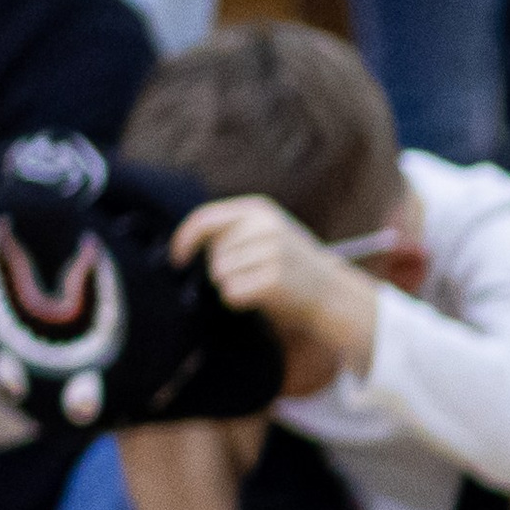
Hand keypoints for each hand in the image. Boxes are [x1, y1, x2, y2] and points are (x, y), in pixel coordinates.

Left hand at [172, 194, 382, 390]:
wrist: (332, 292)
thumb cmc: (290, 263)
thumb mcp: (265, 231)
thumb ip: (231, 230)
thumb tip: (183, 242)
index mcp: (258, 209)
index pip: (205, 219)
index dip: (184, 239)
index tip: (176, 258)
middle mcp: (265, 226)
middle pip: (213, 254)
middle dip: (223, 270)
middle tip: (252, 274)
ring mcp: (272, 252)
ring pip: (220, 275)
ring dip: (231, 286)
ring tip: (259, 284)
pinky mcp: (274, 280)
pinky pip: (231, 293)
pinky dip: (238, 300)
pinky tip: (260, 298)